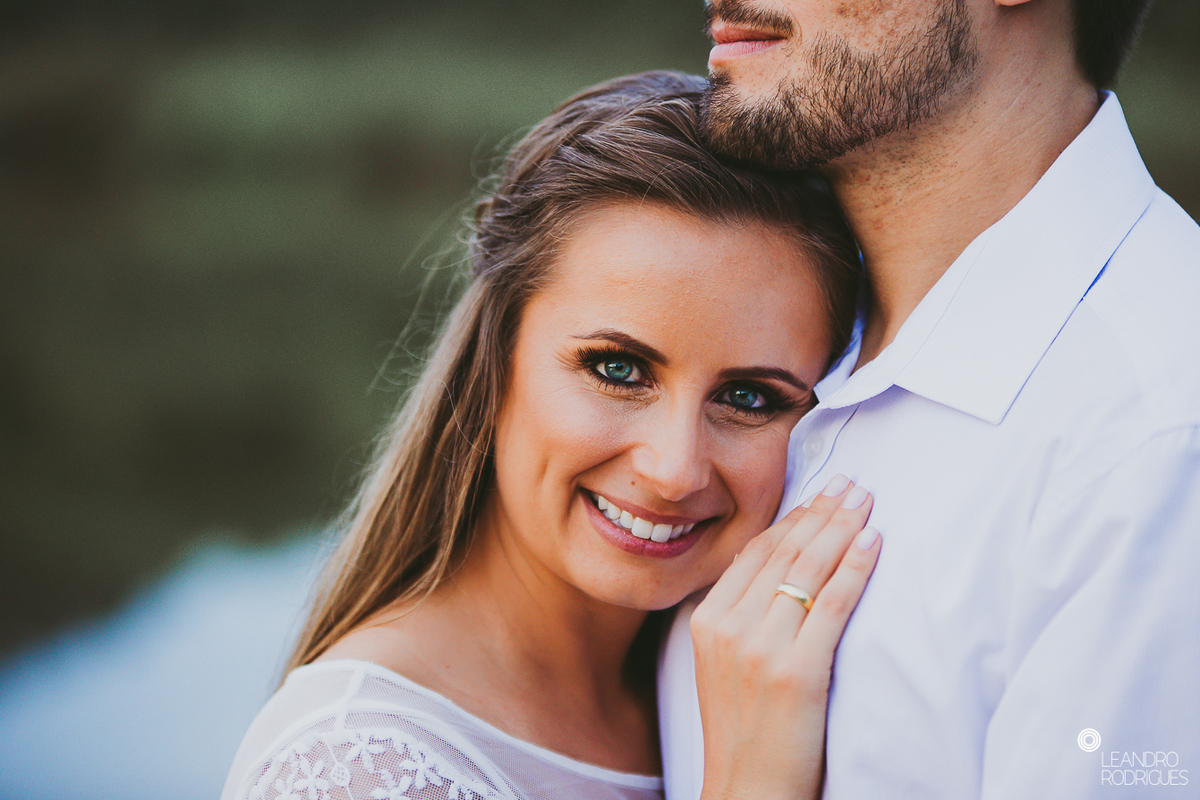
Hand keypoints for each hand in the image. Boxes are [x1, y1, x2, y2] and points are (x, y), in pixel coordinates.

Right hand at [691, 474, 880, 799]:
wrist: (747, 790)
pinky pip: (832, 604)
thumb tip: (778, 574)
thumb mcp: (721, 665)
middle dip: (820, 513)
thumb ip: (740, 618)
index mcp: (706, 621)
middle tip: (849, 484)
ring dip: (840, 528)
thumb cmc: (742, 731)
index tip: (817, 495)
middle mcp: (728, 627)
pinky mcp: (796, 671)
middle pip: (782, 553)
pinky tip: (872, 542)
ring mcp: (760, 648)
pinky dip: (855, 567)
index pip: (754, 553)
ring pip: (806, 570)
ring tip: (865, 502)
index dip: (790, 520)